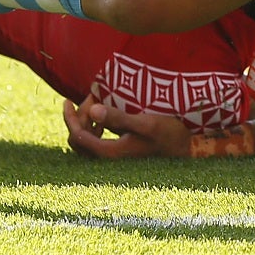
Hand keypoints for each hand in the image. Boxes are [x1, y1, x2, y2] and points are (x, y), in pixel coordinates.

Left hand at [63, 95, 189, 158]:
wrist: (187, 148)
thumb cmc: (169, 134)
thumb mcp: (146, 123)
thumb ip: (119, 117)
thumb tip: (93, 110)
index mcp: (110, 152)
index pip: (77, 136)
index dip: (69, 118)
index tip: (67, 100)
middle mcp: (109, 158)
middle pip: (77, 140)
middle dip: (78, 117)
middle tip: (92, 96)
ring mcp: (114, 156)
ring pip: (86, 141)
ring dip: (86, 121)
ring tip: (97, 101)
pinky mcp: (120, 151)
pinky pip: (96, 141)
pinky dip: (94, 126)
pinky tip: (105, 115)